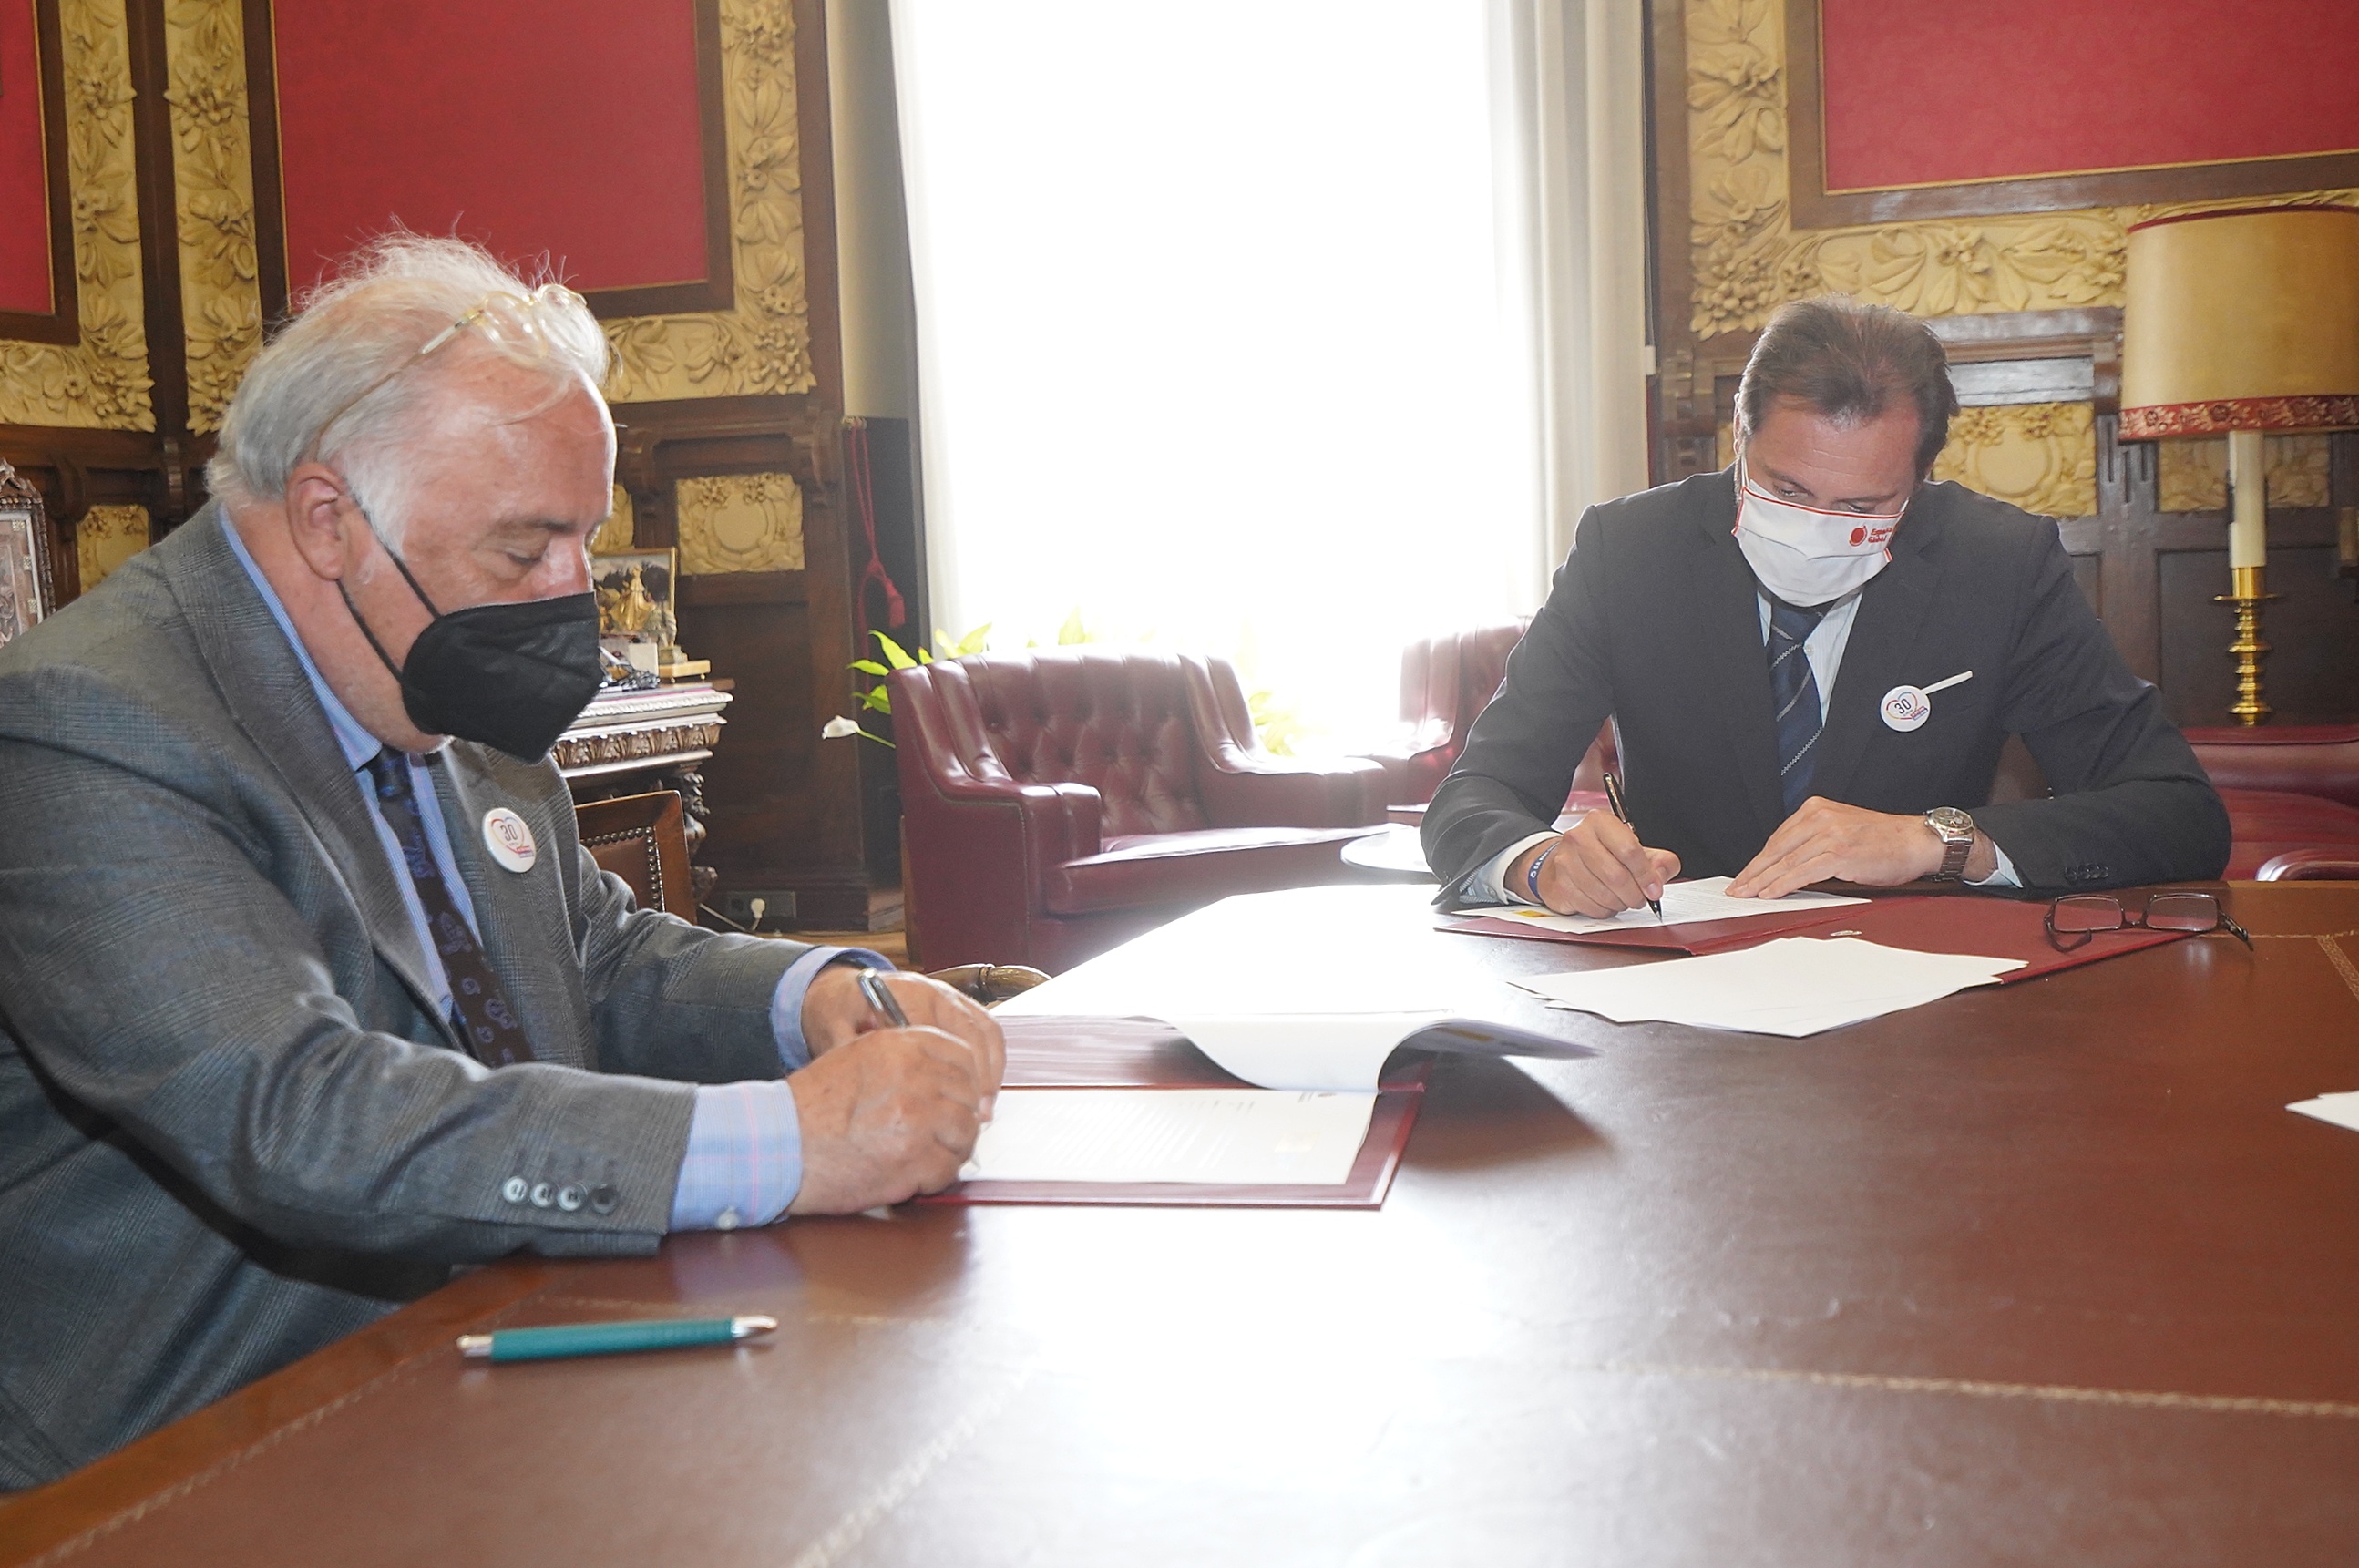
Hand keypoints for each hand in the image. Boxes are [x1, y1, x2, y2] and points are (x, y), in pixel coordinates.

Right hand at [786, 1026, 986, 1212]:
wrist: (780, 1145)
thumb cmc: (809, 1106)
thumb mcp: (855, 1058)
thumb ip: (901, 1058)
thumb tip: (940, 1074)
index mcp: (901, 1048)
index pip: (963, 1055)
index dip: (964, 1080)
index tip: (957, 1096)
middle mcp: (915, 1078)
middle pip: (968, 1096)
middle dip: (958, 1117)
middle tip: (940, 1132)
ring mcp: (918, 1120)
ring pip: (965, 1133)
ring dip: (950, 1148)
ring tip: (926, 1154)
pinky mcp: (914, 1160)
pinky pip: (948, 1169)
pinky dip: (935, 1176)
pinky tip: (913, 1174)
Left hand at [803, 966, 1005, 1107]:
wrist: (845, 992)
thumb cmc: (841, 1012)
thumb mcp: (834, 1031)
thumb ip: (850, 1053)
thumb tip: (870, 1086)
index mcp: (905, 993)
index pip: (939, 1033)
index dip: (950, 1073)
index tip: (950, 1105)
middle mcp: (934, 990)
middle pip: (972, 1033)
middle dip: (980, 1077)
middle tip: (976, 1115)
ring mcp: (950, 996)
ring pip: (987, 1031)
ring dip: (992, 1071)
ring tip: (984, 1108)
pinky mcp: (959, 1005)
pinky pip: (988, 1030)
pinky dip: (993, 1061)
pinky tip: (984, 1090)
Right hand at [1507, 812, 1679, 917]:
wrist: (1564, 861)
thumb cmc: (1601, 854)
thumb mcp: (1635, 849)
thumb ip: (1658, 860)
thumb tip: (1659, 878)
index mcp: (1600, 822)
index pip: (1629, 850)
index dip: (1646, 875)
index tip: (1654, 889)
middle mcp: (1579, 837)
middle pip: (1616, 876)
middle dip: (1634, 894)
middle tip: (1640, 898)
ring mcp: (1565, 862)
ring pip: (1603, 895)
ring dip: (1620, 904)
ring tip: (1622, 899)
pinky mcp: (1559, 885)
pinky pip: (1590, 907)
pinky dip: (1604, 910)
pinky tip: (1604, 902)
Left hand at [1726, 797, 1990, 897]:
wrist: (1917, 841)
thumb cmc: (1884, 841)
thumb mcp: (1842, 831)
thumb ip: (1814, 842)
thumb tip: (1785, 867)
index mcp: (1816, 809)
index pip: (1778, 839)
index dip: (1758, 861)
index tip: (1744, 876)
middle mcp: (1819, 817)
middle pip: (1775, 850)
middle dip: (1753, 873)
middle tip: (1736, 889)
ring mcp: (1828, 834)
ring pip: (1785, 863)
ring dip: (1762, 883)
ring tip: (1747, 896)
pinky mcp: (1838, 852)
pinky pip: (1801, 872)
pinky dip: (1782, 885)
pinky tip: (1770, 894)